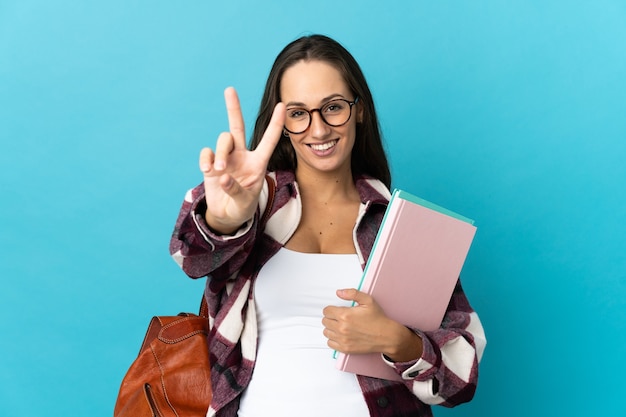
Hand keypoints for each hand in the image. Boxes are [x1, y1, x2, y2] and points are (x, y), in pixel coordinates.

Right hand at [199, 87, 284, 233]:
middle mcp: (242, 156)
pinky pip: (207, 152)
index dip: (276, 123)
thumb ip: (237, 190)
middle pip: (237, 127)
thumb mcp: (245, 203)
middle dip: (233, 108)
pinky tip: (208, 171)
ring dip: (220, 152)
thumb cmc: (242, 207)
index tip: (283, 105)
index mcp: (258, 163)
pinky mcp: (211, 164)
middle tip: (230, 89)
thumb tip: (223, 177)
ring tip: (218, 170)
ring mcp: (225, 159)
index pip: (269, 140)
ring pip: (223, 140)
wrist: (226, 216)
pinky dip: (206, 159)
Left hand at [322, 289, 422, 361]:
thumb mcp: (368, 300)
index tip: (336, 310)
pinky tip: (340, 335)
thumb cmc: (378, 319)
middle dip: (331, 317)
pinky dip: (333, 339)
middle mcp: (342, 328)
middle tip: (339, 317)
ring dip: (331, 328)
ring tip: (340, 325)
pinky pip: (330, 343)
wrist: (386, 336)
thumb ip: (352, 293)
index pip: (326, 311)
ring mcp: (343, 339)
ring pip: (326, 332)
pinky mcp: (345, 348)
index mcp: (345, 315)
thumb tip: (339, 292)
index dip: (331, 309)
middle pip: (325, 321)